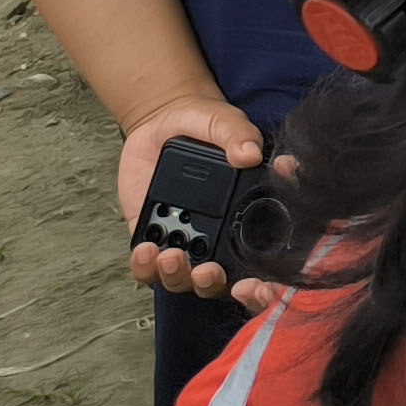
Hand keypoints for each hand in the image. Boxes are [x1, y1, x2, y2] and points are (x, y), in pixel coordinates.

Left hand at [119, 99, 287, 305]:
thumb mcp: (223, 122)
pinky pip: (145, 267)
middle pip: (218, 281)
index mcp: (244, 214)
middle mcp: (214, 235)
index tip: (254, 284)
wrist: (161, 121)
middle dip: (211, 284)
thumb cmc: (203, 123)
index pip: (260, 258)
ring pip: (180, 280)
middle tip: (207, 270)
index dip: (261, 284)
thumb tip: (249, 154)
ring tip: (169, 255)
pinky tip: (145, 248)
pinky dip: (144, 266)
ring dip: (176, 276)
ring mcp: (181, 240)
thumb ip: (237, 135)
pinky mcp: (148, 238)